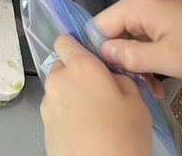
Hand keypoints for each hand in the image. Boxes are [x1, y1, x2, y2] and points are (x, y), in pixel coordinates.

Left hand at [40, 35, 151, 155]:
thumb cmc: (123, 139)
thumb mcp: (137, 103)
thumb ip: (121, 78)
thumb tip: (112, 76)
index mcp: (81, 66)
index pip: (65, 40)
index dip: (77, 48)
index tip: (92, 60)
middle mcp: (59, 80)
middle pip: (63, 66)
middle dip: (78, 75)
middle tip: (101, 94)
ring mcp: (48, 103)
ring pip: (60, 89)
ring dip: (72, 96)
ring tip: (95, 118)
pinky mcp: (44, 125)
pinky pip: (56, 110)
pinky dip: (67, 115)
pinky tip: (86, 131)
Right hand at [96, 0, 181, 81]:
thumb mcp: (168, 60)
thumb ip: (131, 57)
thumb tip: (102, 54)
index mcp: (134, 5)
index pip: (98, 28)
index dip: (99, 55)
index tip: (108, 80)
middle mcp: (137, 2)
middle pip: (111, 34)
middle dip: (120, 63)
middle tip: (134, 88)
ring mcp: (148, 9)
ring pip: (125, 40)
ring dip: (134, 65)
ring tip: (150, 90)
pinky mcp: (158, 19)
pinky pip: (140, 39)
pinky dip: (145, 59)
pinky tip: (155, 81)